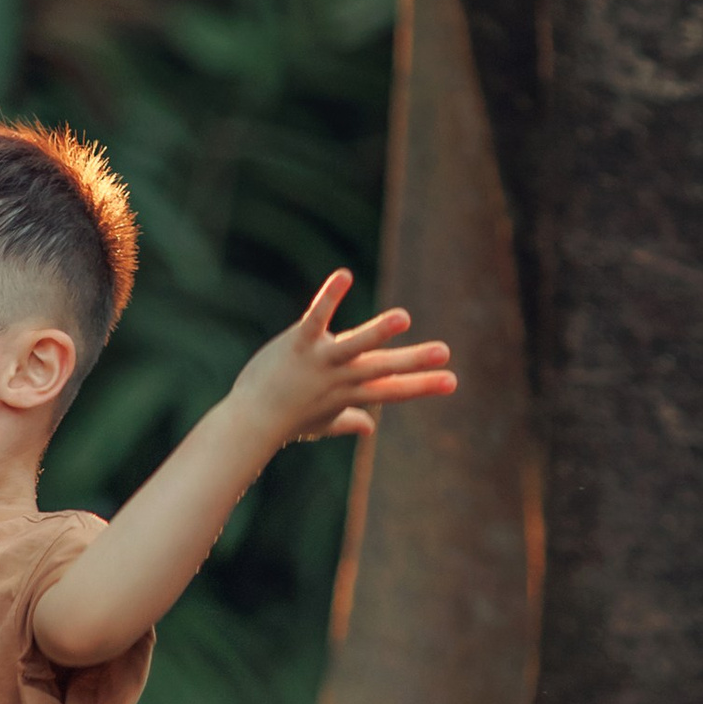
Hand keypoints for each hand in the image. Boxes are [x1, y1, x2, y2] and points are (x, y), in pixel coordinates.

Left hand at [231, 273, 455, 447]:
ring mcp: (321, 360)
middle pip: (382, 367)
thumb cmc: (285, 421)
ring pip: (354, 344)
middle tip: (445, 352)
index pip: (392, 389)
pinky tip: (344, 276)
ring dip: (377, 331)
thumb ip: (348, 421)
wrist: (250, 421)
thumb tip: (368, 428)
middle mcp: (340, 377)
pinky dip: (330, 297)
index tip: (452, 382)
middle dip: (414, 361)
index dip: (422, 385)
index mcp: (350, 393)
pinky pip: (317, 318)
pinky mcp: (299, 343)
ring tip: (404, 318)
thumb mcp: (321, 422)